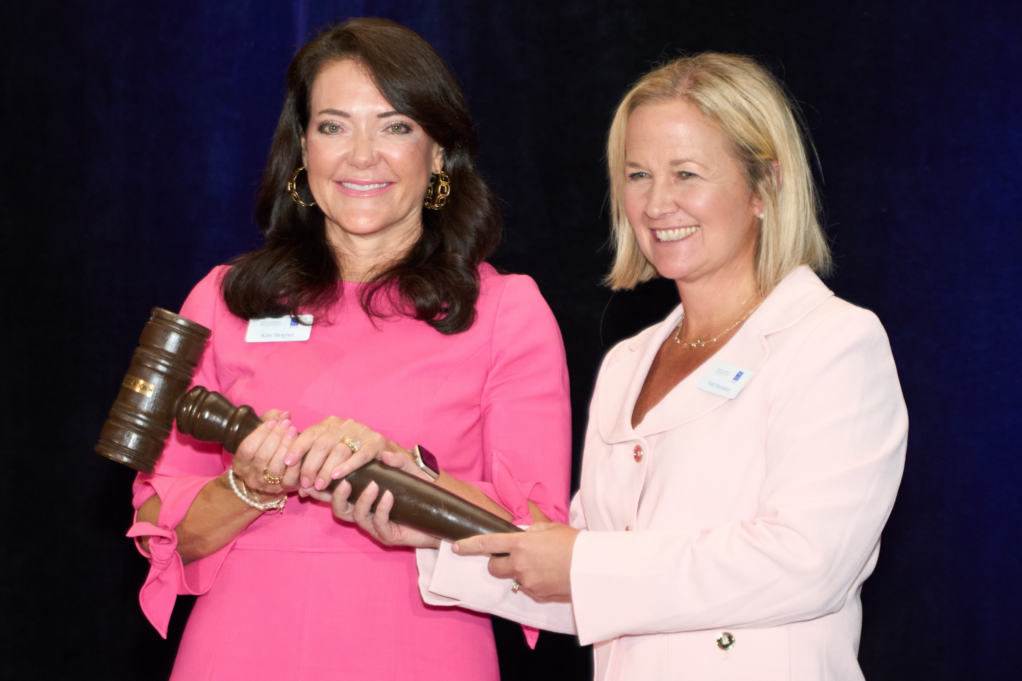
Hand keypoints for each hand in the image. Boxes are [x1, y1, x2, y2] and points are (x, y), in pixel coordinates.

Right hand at [230, 410, 298, 499]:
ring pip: (275, 468)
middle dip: (276, 438)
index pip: (247, 449)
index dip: (259, 434)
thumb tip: (285, 414)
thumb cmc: (261, 450)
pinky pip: (290, 477)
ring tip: (293, 432)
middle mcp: (251, 476)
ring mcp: (266, 485)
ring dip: (286, 448)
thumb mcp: (259, 434)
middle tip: (287, 424)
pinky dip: (296, 463)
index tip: (272, 422)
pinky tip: (300, 449)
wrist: (263, 481)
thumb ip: (269, 420)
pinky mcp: (283, 489)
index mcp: (240, 464)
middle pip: (262, 457)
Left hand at [289, 417, 414, 501]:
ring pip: (338, 449)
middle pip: (321, 442)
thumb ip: (317, 472)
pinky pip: (361, 454)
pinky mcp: (377, 442)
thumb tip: (301, 492)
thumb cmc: (355, 461)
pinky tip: (338, 476)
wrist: (389, 458)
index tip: (287, 463)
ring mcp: (362, 431)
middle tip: (305, 483)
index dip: (297, 447)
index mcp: (330, 424)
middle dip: (310, 464)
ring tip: (320, 485)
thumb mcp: (332, 460)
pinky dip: (348, 465)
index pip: (309, 433)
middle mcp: (345, 424)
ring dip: (326, 469)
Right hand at [333, 450, 440, 549]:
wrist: (441, 518)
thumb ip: (399, 462)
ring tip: (374, 485)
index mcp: (364, 500)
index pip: (339, 495)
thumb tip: (385, 454)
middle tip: (343, 482)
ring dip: (363, 500)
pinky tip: (389, 496)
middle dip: (338, 497)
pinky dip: (382, 508)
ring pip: (358, 517)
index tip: (324, 474)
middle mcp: (366, 515)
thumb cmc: (422, 495)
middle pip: (341, 510)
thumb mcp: (411, 473)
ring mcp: (376, 527)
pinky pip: (379, 523)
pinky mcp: (389, 536)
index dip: (327, 488)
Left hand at [453, 522, 578, 602]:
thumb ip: (531, 531)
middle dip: (497, 563)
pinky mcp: (537, 594)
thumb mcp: (550, 528)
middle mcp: (519, 564)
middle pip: (494, 568)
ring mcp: (527, 581)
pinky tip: (549, 575)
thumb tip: (522, 535)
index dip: (469, 545)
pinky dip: (534, 582)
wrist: (591, 567)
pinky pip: (528, 587)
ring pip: (514, 578)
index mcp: (520, 543)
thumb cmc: (573, 542)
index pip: (487, 544)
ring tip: (542, 565)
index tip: (456, 547)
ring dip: (520, 571)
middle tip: (512, 558)